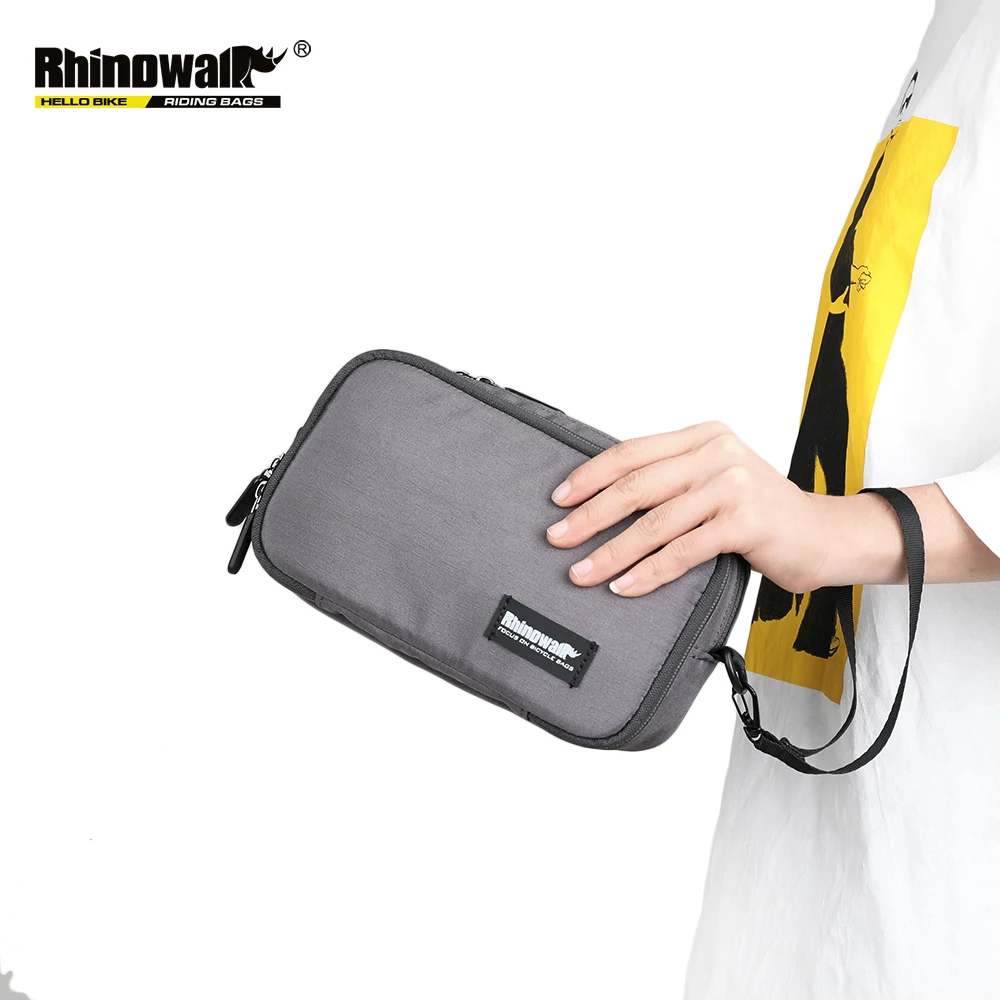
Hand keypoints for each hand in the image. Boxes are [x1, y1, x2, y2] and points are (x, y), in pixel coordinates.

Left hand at [545, 422, 905, 596]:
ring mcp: (732, 486)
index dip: (591, 475)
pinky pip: (682, 551)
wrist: (828, 535)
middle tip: (558, 537)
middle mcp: (716, 453)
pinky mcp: (745, 522)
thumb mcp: (716, 480)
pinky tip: (625, 586)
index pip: (633, 452)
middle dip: (589, 514)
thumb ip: (672, 481)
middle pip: (636, 485)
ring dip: (611, 551)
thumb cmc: (764, 513)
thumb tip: (605, 503)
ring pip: (654, 522)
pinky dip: (648, 572)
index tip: (560, 498)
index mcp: (703, 436)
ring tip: (582, 571)